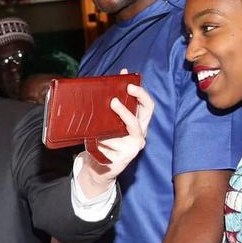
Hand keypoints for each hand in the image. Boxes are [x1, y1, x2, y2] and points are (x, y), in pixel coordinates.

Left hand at [77, 69, 154, 196]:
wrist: (99, 167)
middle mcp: (140, 135)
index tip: (129, 84)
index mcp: (139, 123)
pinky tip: (93, 144)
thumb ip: (115, 103)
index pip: (148, 106)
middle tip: (113, 101)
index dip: (141, 94)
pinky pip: (108, 146)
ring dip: (104, 132)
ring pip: (118, 133)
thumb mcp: (109, 121)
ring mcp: (133, 147)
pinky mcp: (124, 158)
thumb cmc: (105, 140)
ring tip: (94, 131)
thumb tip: (119, 75)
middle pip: (141, 119)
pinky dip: (98, 143)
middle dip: (126, 110)